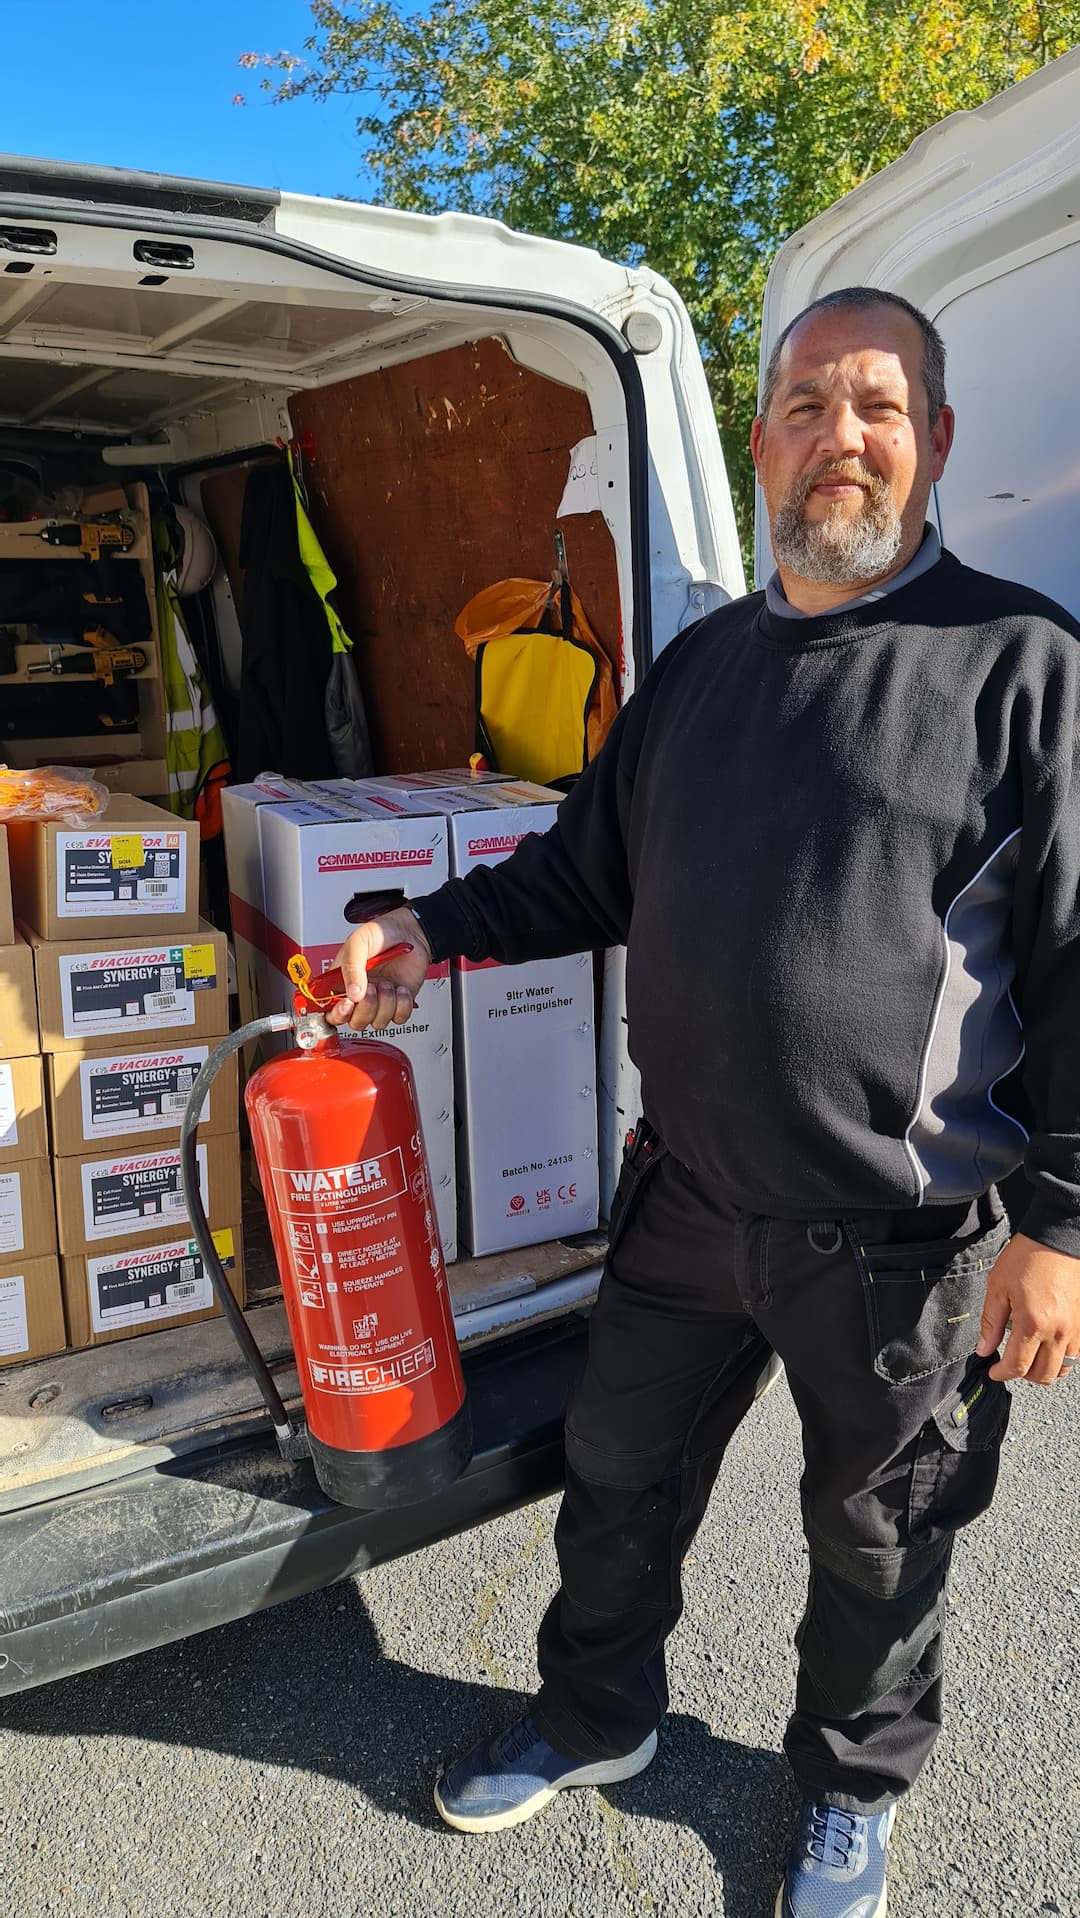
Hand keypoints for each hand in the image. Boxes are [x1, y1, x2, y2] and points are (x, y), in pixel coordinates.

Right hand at [325, 908, 431, 1031]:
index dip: (337, 1014)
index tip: (347, 1003)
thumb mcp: (358, 942)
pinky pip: (399, 1018)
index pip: (331, 1010)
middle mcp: (360, 995)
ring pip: (378, 1023)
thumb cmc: (382, 933)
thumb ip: (352, 967)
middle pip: (355, 1022)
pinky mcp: (399, 1003)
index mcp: (342, 982)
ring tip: (388, 983)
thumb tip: (353, 994)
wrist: (411, 931)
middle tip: (372, 988)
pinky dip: (402, 1004)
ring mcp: (380, 1000)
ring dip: (385, 1003)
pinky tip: (400, 988)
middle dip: (365, 1008)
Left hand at [976, 1231, 1079, 1384]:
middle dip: (1021, 1375)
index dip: (1001, 1374)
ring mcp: (1074, 1329)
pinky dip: (1060, 1359)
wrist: (1057, 1239)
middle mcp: (1058, 1331)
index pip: (1018, 1366)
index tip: (993, 1371)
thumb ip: (990, 1323)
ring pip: (1062, 1370)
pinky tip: (1046, 1347)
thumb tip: (983, 1349)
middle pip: (1042, 1375)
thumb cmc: (1028, 1257)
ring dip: (1043, 1370)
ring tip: (1027, 1357)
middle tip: (1008, 1364)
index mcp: (1033, 1323)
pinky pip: (1075, 1356)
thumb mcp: (998, 1287)